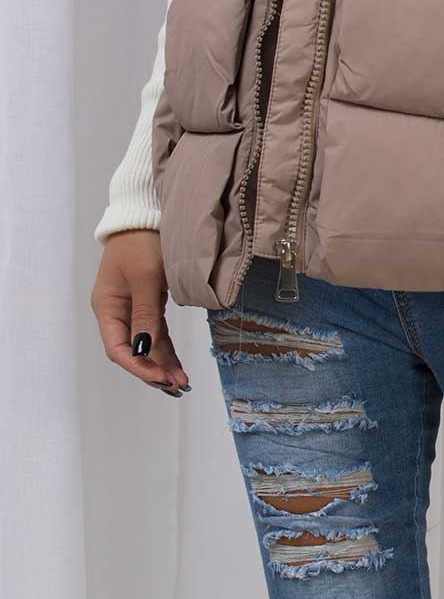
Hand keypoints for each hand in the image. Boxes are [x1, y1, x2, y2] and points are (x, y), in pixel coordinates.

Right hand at [90, 230, 190, 395]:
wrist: (148, 212)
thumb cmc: (143, 241)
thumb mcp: (146, 278)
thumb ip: (145, 315)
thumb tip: (143, 350)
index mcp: (107, 306)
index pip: (118, 348)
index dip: (139, 367)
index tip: (162, 378)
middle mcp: (116, 310)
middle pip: (132, 350)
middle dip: (153, 370)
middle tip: (177, 386)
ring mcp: (132, 306)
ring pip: (146, 343)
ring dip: (162, 362)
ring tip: (181, 382)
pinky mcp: (148, 300)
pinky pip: (155, 330)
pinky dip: (165, 346)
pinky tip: (176, 362)